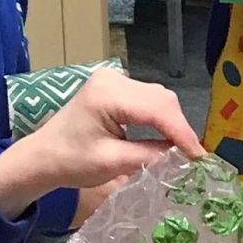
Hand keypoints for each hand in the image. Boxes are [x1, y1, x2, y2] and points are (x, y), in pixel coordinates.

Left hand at [0, 68, 204, 215]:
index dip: (182, 133)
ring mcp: (113, 80)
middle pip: (161, 99)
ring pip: (158, 98)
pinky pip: (148, 99)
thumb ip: (150, 155)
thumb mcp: (113, 163)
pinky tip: (166, 137)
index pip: (157, 110)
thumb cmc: (71, 162)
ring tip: (182, 149)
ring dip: (172, 123)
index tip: (199, 157)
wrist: (43, 157)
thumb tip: (182, 156)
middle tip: (193, 156)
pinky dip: (160, 118)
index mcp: (108, 95)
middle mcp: (113, 79)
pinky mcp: (115, 87)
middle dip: (180, 128)